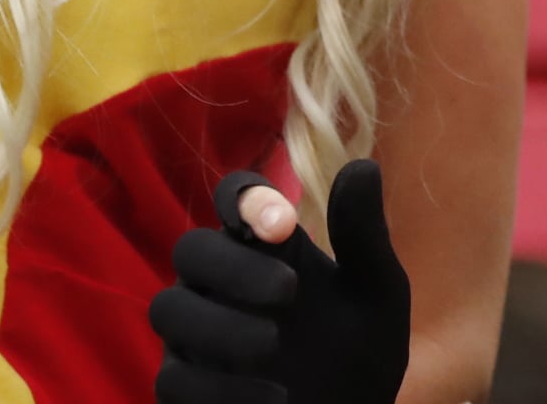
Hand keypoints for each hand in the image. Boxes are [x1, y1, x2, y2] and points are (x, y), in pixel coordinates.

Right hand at [150, 161, 409, 403]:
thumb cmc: (361, 352)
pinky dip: (221, 388)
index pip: (233, 197)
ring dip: (219, 325)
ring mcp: (196, 337)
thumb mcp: (377, 292)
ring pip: (169, 310)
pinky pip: (174, 380)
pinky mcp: (185, 391)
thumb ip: (364, 235)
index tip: (284, 223)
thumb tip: (362, 166)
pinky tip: (274, 397)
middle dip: (231, 264)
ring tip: (273, 344)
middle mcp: (221, 282)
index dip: (245, 198)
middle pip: (190, 249)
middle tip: (288, 290)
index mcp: (265, 246)